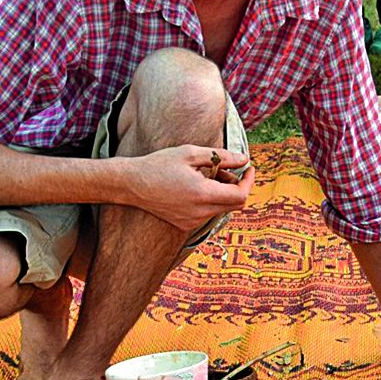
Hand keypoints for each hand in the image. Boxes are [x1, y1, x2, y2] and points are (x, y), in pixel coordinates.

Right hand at [119, 145, 251, 230]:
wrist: (131, 184)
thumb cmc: (159, 164)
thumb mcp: (190, 153)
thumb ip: (221, 157)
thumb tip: (244, 159)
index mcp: (202, 194)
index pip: (240, 195)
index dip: (248, 181)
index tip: (248, 168)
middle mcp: (199, 212)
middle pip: (235, 205)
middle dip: (236, 185)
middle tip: (224, 168)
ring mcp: (192, 222)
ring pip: (222, 209)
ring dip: (222, 192)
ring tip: (204, 174)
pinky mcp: (185, 225)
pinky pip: (208, 213)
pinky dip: (210, 200)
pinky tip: (194, 186)